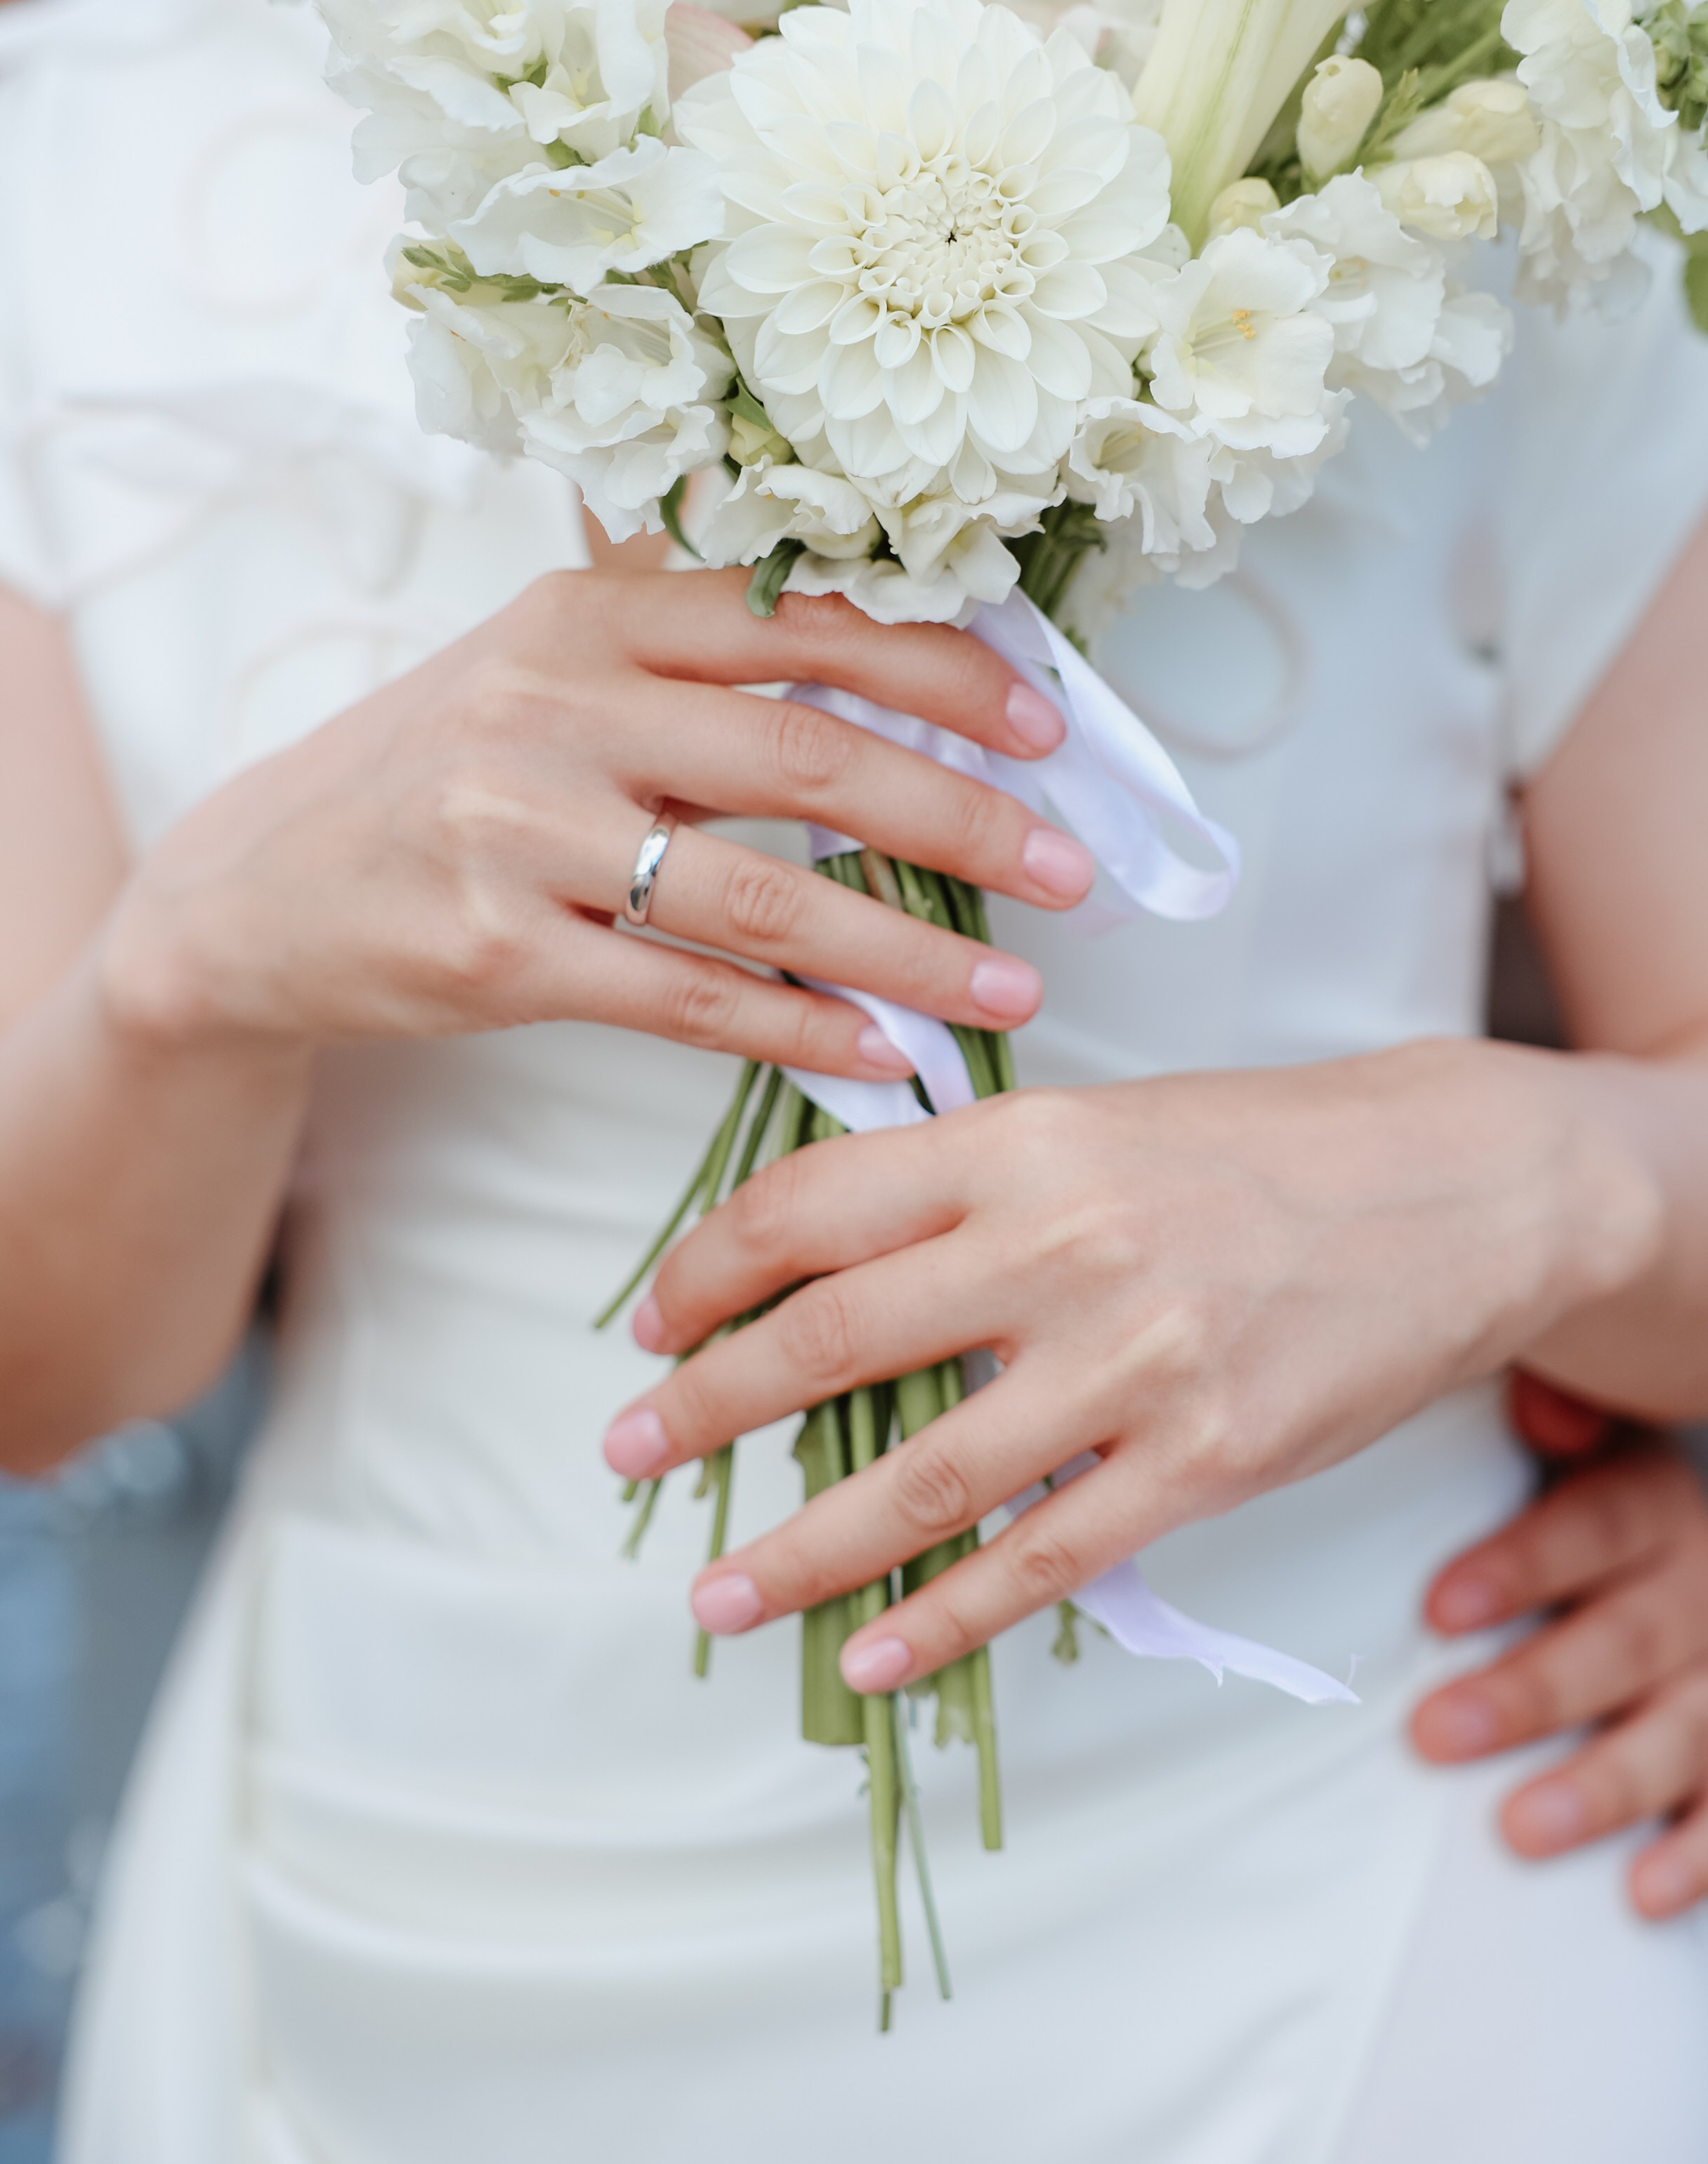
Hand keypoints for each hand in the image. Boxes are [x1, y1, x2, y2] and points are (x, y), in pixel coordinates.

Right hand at [102, 570, 1093, 1076]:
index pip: (800, 622)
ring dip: (907, 948)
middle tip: (1068, 870)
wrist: (259, 886)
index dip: (940, 667)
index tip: (1046, 724)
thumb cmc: (445, 774)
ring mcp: (519, 829)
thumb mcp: (548, 674)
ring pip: (761, 892)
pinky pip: (687, 996)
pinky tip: (883, 1052)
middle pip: (805, 753)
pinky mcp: (498, 950)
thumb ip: (696, 669)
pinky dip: (799, 1027)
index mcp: (589, 615)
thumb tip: (905, 700)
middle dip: (959, 814)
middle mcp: (554, 704)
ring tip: (1010, 989)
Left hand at [604, 1048, 1655, 1686]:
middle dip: (706, 1408)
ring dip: (799, 1550)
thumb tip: (818, 1256)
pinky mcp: (1205, 1461)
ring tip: (718, 1591)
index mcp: (1018, 1143)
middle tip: (629, 1453)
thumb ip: (965, 1181)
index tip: (651, 1326)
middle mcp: (1061, 1247)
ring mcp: (1134, 1363)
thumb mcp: (1092, 1121)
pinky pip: (1043, 1559)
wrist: (1447, 1187)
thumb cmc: (1255, 1147)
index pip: (807, 1208)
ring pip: (922, 1479)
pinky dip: (944, 1620)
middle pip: (832, 1341)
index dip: (705, 1274)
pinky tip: (873, 1654)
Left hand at [1414, 1401, 1707, 1921]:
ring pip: (1680, 1732)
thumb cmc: (1600, 1503)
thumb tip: (1539, 1405)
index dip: (1519, 1566)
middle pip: (1622, 1642)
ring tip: (1520, 1831)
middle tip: (1434, 1733)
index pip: (1591, 1528)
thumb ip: (1559, 1412)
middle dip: (1530, 1693)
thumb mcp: (1591, 1437)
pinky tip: (1641, 1891)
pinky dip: (1697, 1854)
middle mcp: (1702, 1589)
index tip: (1438, 1607)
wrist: (1699, 1559)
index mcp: (1651, 1503)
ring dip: (1601, 1785)